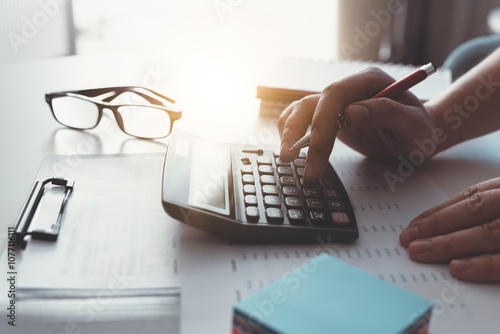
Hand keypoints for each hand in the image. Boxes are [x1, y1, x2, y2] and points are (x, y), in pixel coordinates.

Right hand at [278, 67, 434, 181]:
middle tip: (293, 158)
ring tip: (288, 158)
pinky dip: (292, 132)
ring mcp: (338, 103)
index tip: (318, 145)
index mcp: (370, 82)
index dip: (322, 118)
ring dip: (291, 133)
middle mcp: (350, 89)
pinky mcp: (330, 118)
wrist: (418, 136)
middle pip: (314, 103)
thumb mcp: (414, 125)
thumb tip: (352, 112)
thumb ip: (387, 114)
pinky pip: (304, 119)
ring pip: (303, 111)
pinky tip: (290, 149)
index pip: (336, 94)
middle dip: (299, 131)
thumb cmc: (420, 131)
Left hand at [400, 178, 499, 281]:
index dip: (440, 212)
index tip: (413, 226)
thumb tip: (443, 229)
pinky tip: (457, 268)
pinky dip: (483, 265)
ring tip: (420, 252)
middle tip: (407, 240)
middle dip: (437, 225)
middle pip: (474, 210)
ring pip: (488, 232)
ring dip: (451, 243)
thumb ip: (486, 211)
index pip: (472, 198)